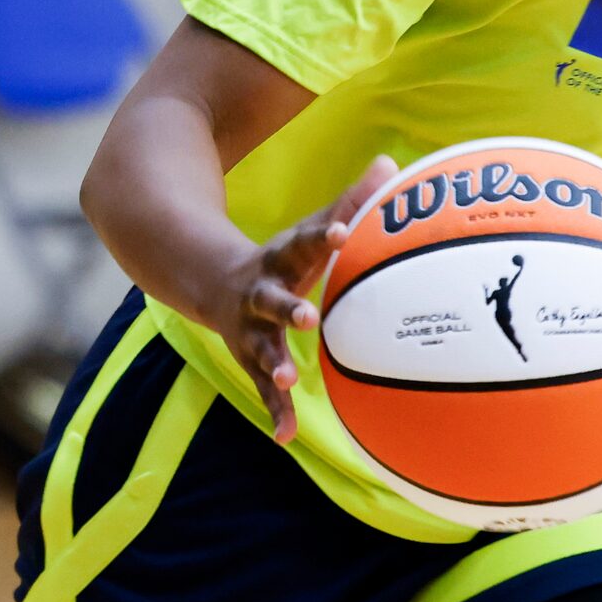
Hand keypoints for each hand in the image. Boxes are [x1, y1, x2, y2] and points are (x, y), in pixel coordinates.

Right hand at [212, 154, 397, 442]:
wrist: (212, 282)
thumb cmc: (283, 256)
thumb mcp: (309, 229)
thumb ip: (351, 202)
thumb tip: (389, 163)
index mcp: (281, 257)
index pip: (303, 242)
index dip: (323, 236)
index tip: (342, 232)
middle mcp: (260, 293)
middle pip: (272, 300)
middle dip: (289, 308)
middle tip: (308, 318)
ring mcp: (251, 329)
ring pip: (260, 348)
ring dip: (272, 365)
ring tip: (286, 381)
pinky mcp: (249, 360)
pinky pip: (262, 390)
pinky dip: (275, 413)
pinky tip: (286, 438)